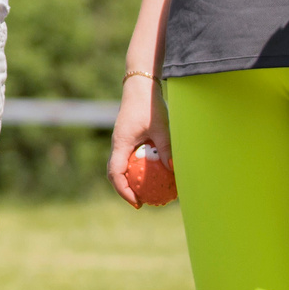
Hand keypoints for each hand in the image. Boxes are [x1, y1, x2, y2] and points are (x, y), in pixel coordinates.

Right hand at [107, 72, 173, 207]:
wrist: (140, 86)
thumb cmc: (150, 106)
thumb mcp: (162, 128)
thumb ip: (167, 149)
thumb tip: (174, 170)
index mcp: (120, 144)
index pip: (116, 174)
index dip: (123, 191)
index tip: (136, 202)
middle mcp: (117, 145)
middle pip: (115, 173)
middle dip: (124, 190)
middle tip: (140, 202)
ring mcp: (121, 141)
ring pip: (120, 166)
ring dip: (129, 180)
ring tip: (145, 190)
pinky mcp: (128, 137)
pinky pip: (128, 157)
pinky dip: (136, 168)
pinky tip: (152, 171)